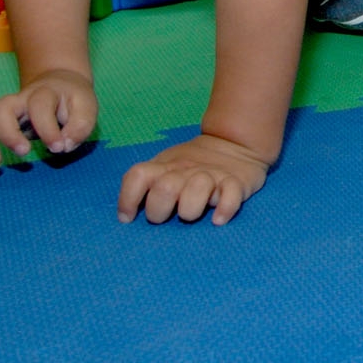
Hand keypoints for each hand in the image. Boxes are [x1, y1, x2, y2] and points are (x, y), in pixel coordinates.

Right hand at [0, 68, 97, 166]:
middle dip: (9, 133)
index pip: (39, 107)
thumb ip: (80, 126)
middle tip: (24, 152)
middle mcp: (18, 100)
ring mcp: (3, 110)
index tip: (59, 147)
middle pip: (2, 108)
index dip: (48, 129)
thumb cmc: (72, 99)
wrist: (59, 83)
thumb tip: (63, 146)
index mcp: (43, 93)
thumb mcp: (87, 107)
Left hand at [117, 132, 270, 224]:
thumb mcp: (166, 167)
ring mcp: (212, 175)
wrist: (234, 143)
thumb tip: (126, 216)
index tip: (128, 218)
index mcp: (165, 166)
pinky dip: (224, 209)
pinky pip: (231, 196)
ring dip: (191, 208)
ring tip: (192, 215)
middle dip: (159, 210)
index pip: (138, 176)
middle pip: (165, 188)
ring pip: (198, 189)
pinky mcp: (236, 182)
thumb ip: (147, 183)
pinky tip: (218, 219)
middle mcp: (186, 170)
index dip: (128, 199)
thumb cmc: (192, 165)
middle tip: (167, 216)